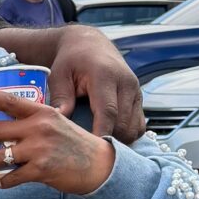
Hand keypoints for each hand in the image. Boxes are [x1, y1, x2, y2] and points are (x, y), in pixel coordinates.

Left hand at [0, 86, 116, 194]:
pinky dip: (3, 181)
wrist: (101, 166)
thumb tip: (7, 136)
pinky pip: (12, 177)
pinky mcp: (41, 169)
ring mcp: (39, 149)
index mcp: (42, 112)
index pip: (10, 101)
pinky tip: (0, 183)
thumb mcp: (58, 125)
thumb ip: (34, 125)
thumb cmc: (77, 146)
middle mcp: (38, 127)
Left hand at [45, 28, 143, 142]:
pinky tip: (110, 137)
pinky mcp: (139, 98)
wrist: (89, 45)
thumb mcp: (59, 75)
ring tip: (98, 147)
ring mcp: (136, 91)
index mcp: (105, 76)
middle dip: (108, 141)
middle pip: (123, 123)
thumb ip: (61, 97)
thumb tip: (60, 120)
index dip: (101, 134)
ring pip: (134, 127)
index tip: (90, 152)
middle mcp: (126, 83)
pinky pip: (139, 125)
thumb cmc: (71, 60)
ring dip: (119, 140)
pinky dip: (128, 135)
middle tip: (88, 153)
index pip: (108, 111)